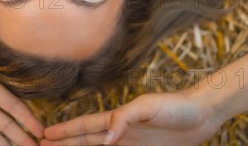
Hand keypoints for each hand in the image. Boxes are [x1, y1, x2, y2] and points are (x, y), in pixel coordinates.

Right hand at [42, 88, 224, 145]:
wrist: (202, 115)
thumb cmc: (176, 106)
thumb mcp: (148, 106)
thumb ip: (124, 119)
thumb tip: (106, 139)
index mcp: (118, 118)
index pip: (85, 126)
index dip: (65, 131)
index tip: (45, 135)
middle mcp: (120, 132)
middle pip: (86, 140)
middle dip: (65, 144)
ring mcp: (131, 143)